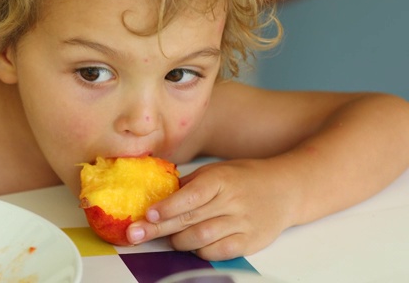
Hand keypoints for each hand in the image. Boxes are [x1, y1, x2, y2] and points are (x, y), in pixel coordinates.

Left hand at [126, 159, 296, 260]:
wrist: (286, 188)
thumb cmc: (244, 178)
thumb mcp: (216, 171)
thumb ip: (188, 185)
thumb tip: (155, 196)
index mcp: (220, 179)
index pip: (190, 196)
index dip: (167, 207)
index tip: (147, 214)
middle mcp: (231, 201)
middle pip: (189, 219)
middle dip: (159, 229)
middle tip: (136, 234)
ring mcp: (242, 223)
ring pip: (201, 238)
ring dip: (179, 241)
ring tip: (171, 237)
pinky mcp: (250, 242)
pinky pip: (219, 252)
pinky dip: (201, 251)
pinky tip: (196, 245)